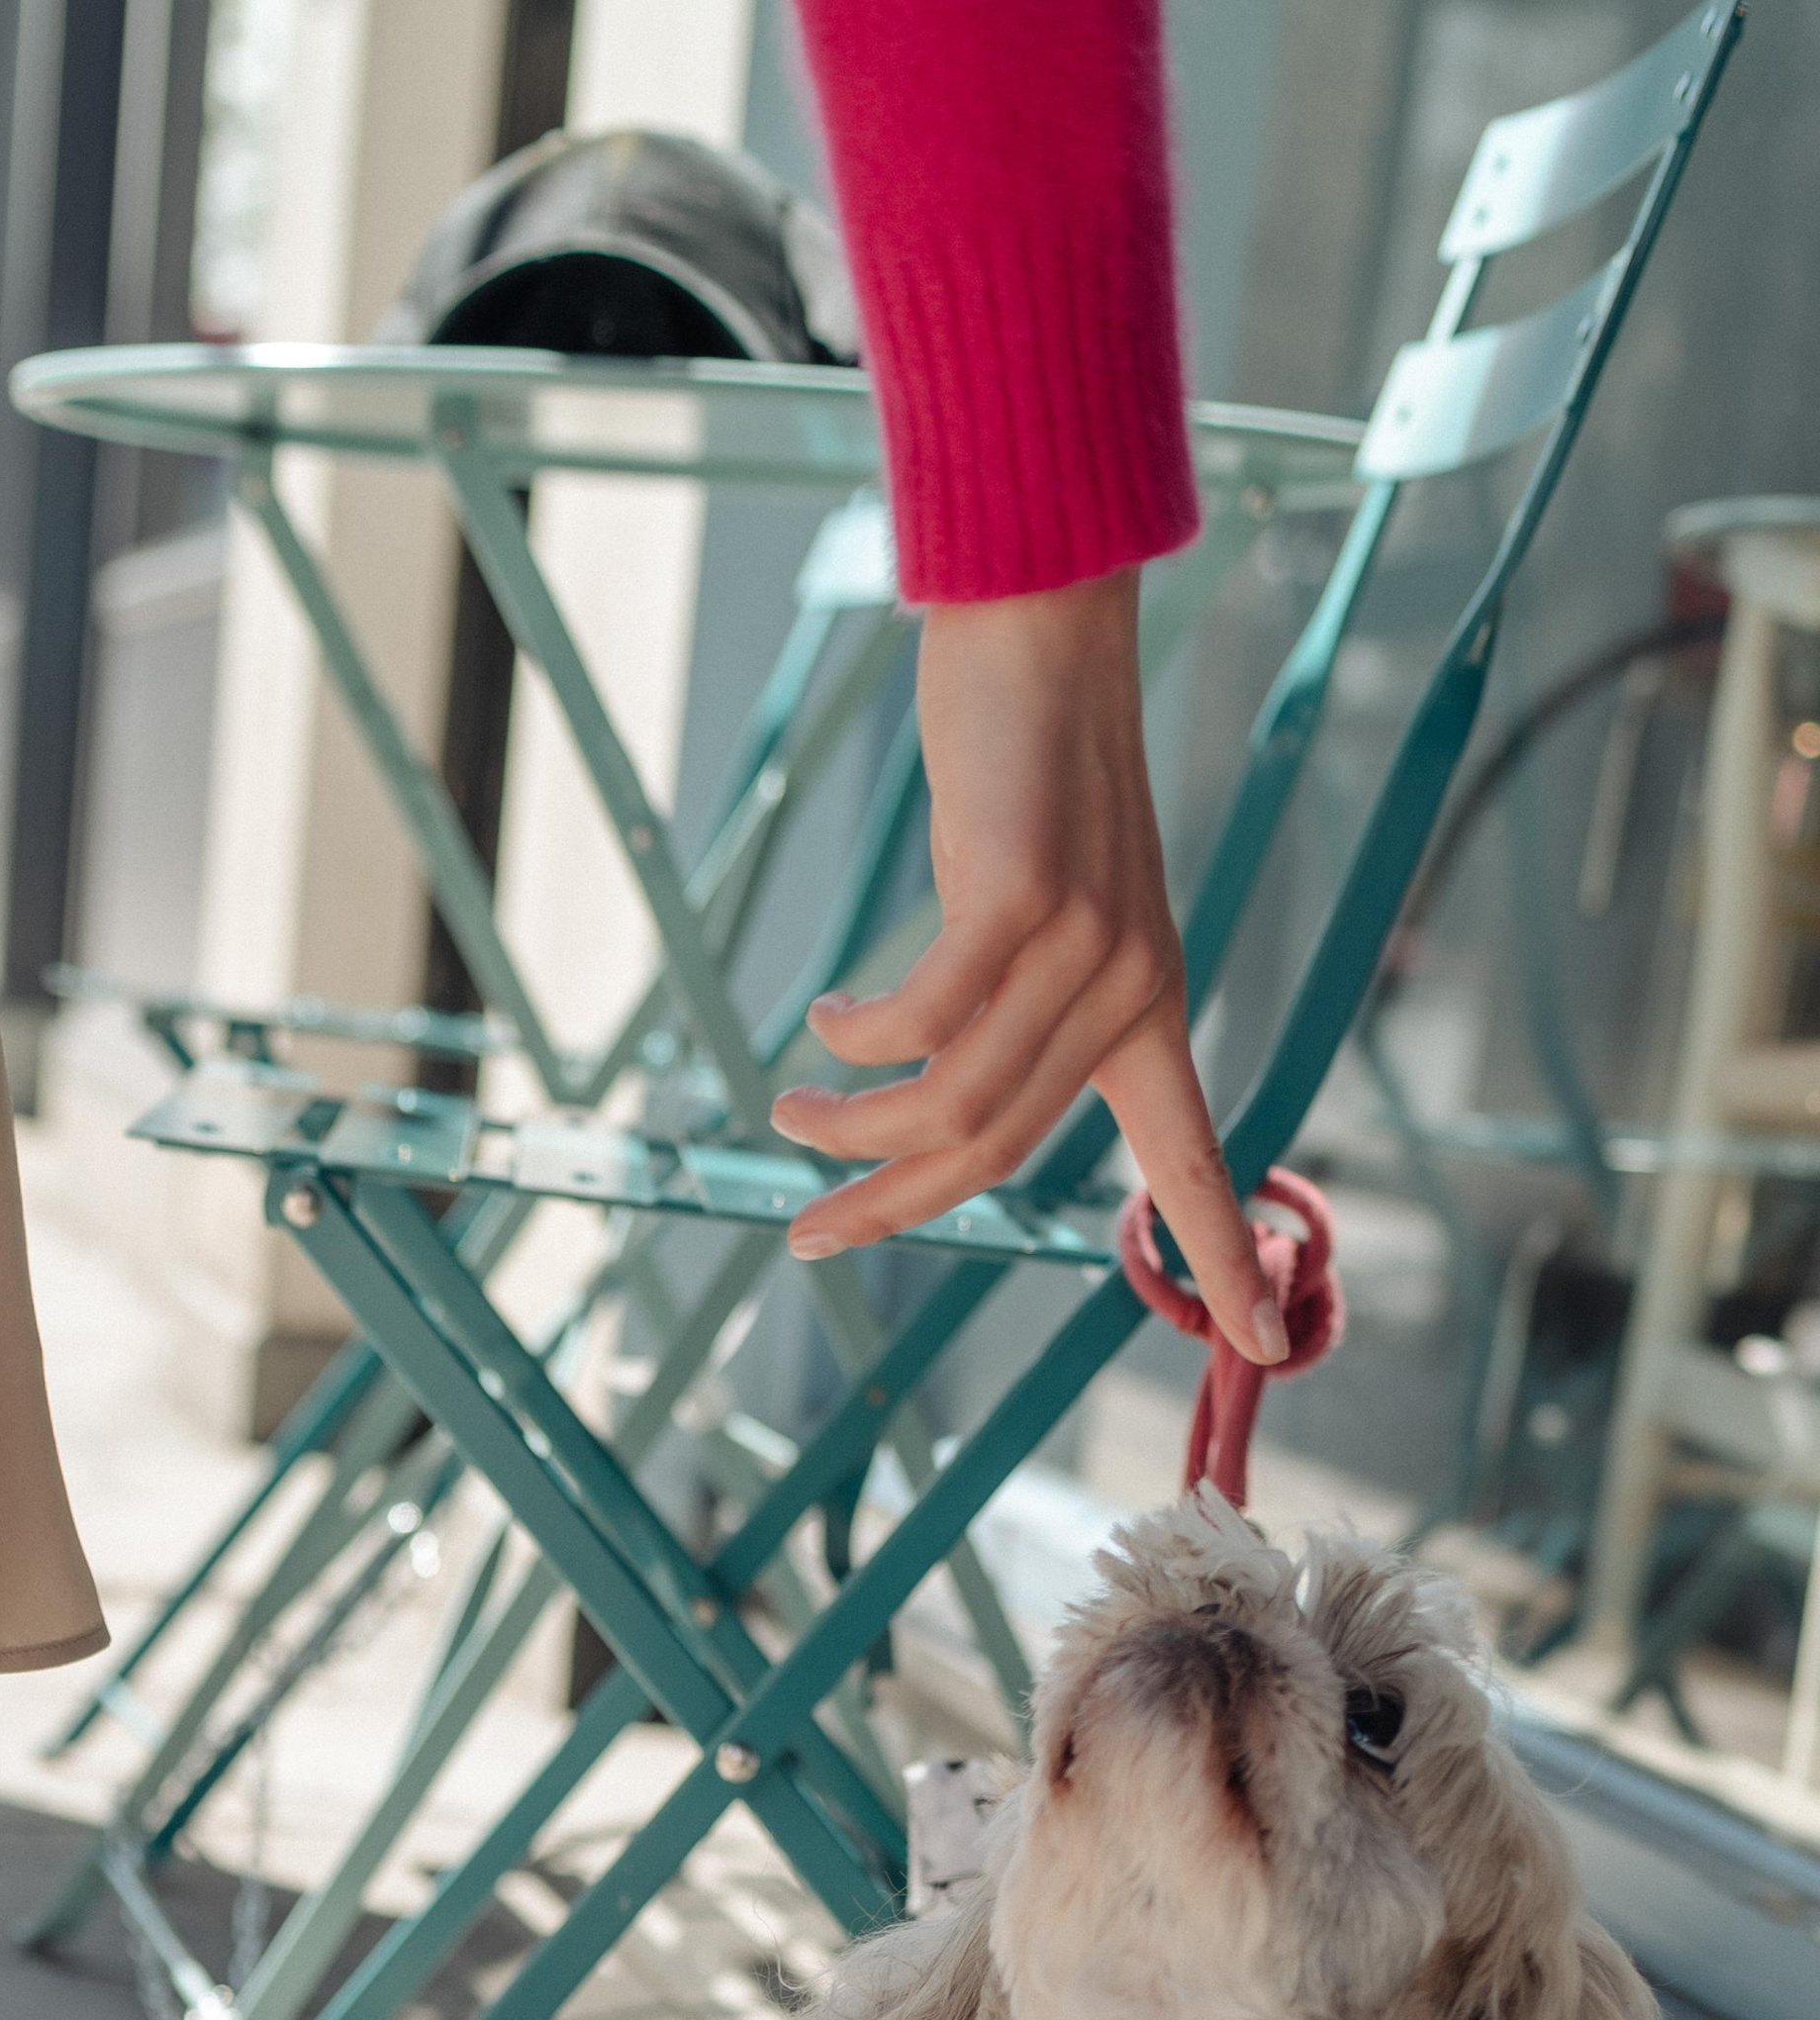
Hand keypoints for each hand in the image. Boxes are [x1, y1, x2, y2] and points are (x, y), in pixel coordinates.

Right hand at [770, 569, 1281, 1365]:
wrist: (1044, 625)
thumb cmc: (1026, 766)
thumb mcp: (1039, 901)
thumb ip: (1015, 999)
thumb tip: (932, 1094)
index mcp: (1150, 1007)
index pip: (1195, 1160)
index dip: (1224, 1259)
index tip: (1274, 1352)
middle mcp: (1130, 989)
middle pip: (1003, 1153)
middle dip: (891, 1209)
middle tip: (807, 1238)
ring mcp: (1081, 943)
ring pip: (953, 1101)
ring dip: (850, 1126)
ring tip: (788, 1116)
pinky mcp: (1020, 898)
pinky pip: (919, 1019)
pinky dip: (857, 1038)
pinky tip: (825, 1019)